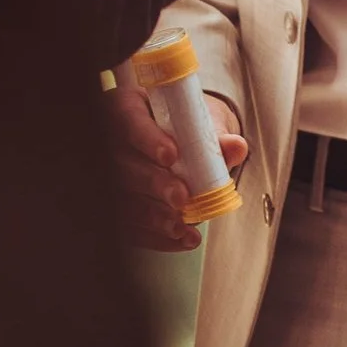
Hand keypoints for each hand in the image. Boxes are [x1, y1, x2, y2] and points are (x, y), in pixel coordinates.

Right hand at [106, 80, 246, 252]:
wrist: (184, 138)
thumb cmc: (187, 125)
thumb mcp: (202, 122)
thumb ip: (216, 135)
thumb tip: (235, 147)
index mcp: (129, 107)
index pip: (131, 121)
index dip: (148, 139)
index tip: (171, 156)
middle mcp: (112, 140)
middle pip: (123, 164)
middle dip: (155, 184)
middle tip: (182, 198)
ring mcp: (111, 174)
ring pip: (124, 199)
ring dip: (153, 217)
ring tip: (182, 228)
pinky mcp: (118, 204)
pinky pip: (131, 225)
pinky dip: (156, 237)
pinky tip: (180, 239)